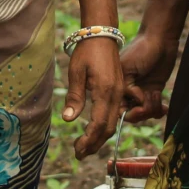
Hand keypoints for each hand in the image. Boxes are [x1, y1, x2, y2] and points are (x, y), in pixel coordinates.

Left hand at [63, 36, 125, 156]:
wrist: (102, 34)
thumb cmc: (87, 52)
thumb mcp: (76, 72)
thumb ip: (74, 97)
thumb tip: (68, 120)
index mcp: (106, 92)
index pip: (99, 124)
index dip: (89, 140)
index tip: (77, 150)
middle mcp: (116, 95)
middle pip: (109, 129)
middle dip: (95, 144)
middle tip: (79, 154)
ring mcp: (120, 94)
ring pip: (113, 123)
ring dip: (100, 138)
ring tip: (85, 147)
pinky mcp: (119, 91)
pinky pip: (115, 115)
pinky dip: (105, 127)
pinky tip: (94, 130)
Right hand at [119, 25, 178, 122]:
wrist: (160, 38)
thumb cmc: (141, 49)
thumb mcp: (129, 68)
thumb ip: (127, 88)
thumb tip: (136, 103)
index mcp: (117, 84)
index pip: (118, 108)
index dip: (128, 113)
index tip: (139, 108)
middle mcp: (128, 90)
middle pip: (132, 114)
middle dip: (141, 113)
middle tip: (148, 106)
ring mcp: (142, 91)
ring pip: (144, 113)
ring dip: (152, 110)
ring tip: (157, 97)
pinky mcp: (154, 90)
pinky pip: (155, 108)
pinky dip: (159, 110)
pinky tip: (164, 107)